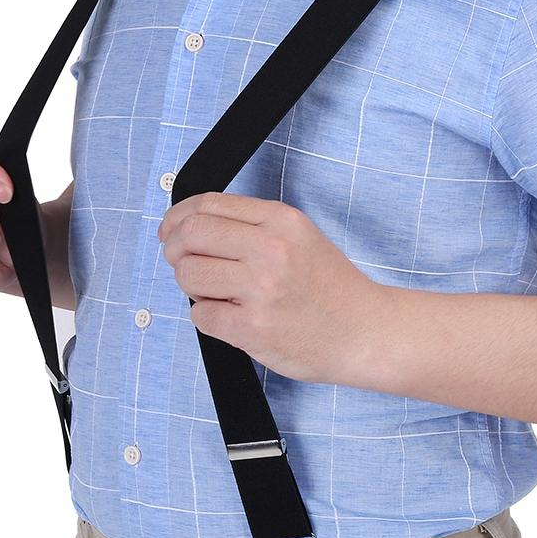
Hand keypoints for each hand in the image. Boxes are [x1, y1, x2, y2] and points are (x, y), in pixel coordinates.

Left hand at [157, 192, 387, 384]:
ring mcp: (261, 289)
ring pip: (188, 275)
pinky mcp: (253, 328)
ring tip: (215, 293)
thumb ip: (252, 227)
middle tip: (181, 262)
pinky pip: (200, 316)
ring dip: (191, 285)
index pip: (208, 204)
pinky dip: (207, 317)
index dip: (178, 217)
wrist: (365, 332)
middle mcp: (271, 249)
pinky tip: (231, 317)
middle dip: (175, 249)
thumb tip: (190, 227)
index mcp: (281, 220)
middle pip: (190, 235)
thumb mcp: (300, 237)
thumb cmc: (332, 289)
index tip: (170, 230)